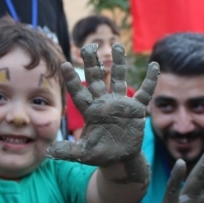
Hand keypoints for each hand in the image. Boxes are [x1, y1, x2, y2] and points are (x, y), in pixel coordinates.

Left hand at [48, 44, 158, 179]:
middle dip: (92, 63)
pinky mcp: (136, 109)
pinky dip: (151, 80)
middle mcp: (104, 103)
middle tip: (89, 47)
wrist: (119, 158)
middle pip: (96, 79)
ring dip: (118, 62)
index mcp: (90, 111)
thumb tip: (48, 152)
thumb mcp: (83, 153)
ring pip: (118, 78)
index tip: (65, 65)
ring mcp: (120, 104)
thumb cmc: (100, 154)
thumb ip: (68, 151)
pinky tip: (154, 65)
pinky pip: (144, 92)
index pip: (79, 93)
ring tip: (117, 45)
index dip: (72, 80)